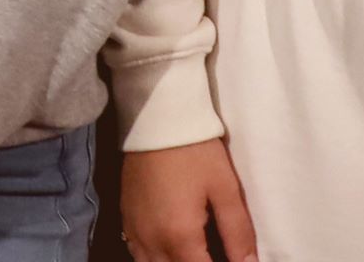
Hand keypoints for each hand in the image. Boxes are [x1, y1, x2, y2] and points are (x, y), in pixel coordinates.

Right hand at [121, 135, 259, 261]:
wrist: (157, 117)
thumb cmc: (196, 151)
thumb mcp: (225, 189)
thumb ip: (238, 233)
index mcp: (179, 237)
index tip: (233, 261)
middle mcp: (152, 241)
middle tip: (211, 254)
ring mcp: (134, 231)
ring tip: (195, 254)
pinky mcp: (125, 219)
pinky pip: (136, 255)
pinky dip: (153, 260)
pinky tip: (169, 251)